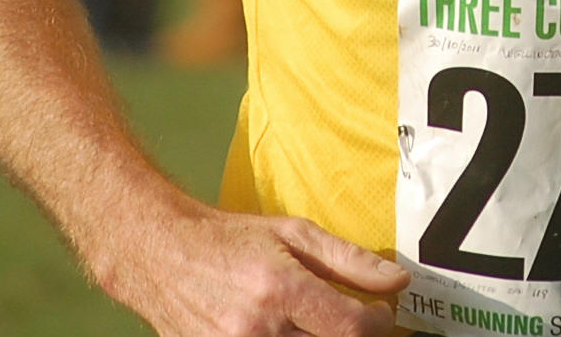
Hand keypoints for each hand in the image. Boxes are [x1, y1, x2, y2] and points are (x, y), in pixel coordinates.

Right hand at [110, 204, 408, 336]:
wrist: (164, 254)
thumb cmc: (233, 238)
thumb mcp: (294, 233)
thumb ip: (349, 259)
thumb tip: (396, 281)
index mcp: (280, 288)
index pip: (350, 326)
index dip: (378, 324)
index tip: (382, 314)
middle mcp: (257, 329)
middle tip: (358, 324)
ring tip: (326, 325)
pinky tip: (295, 333)